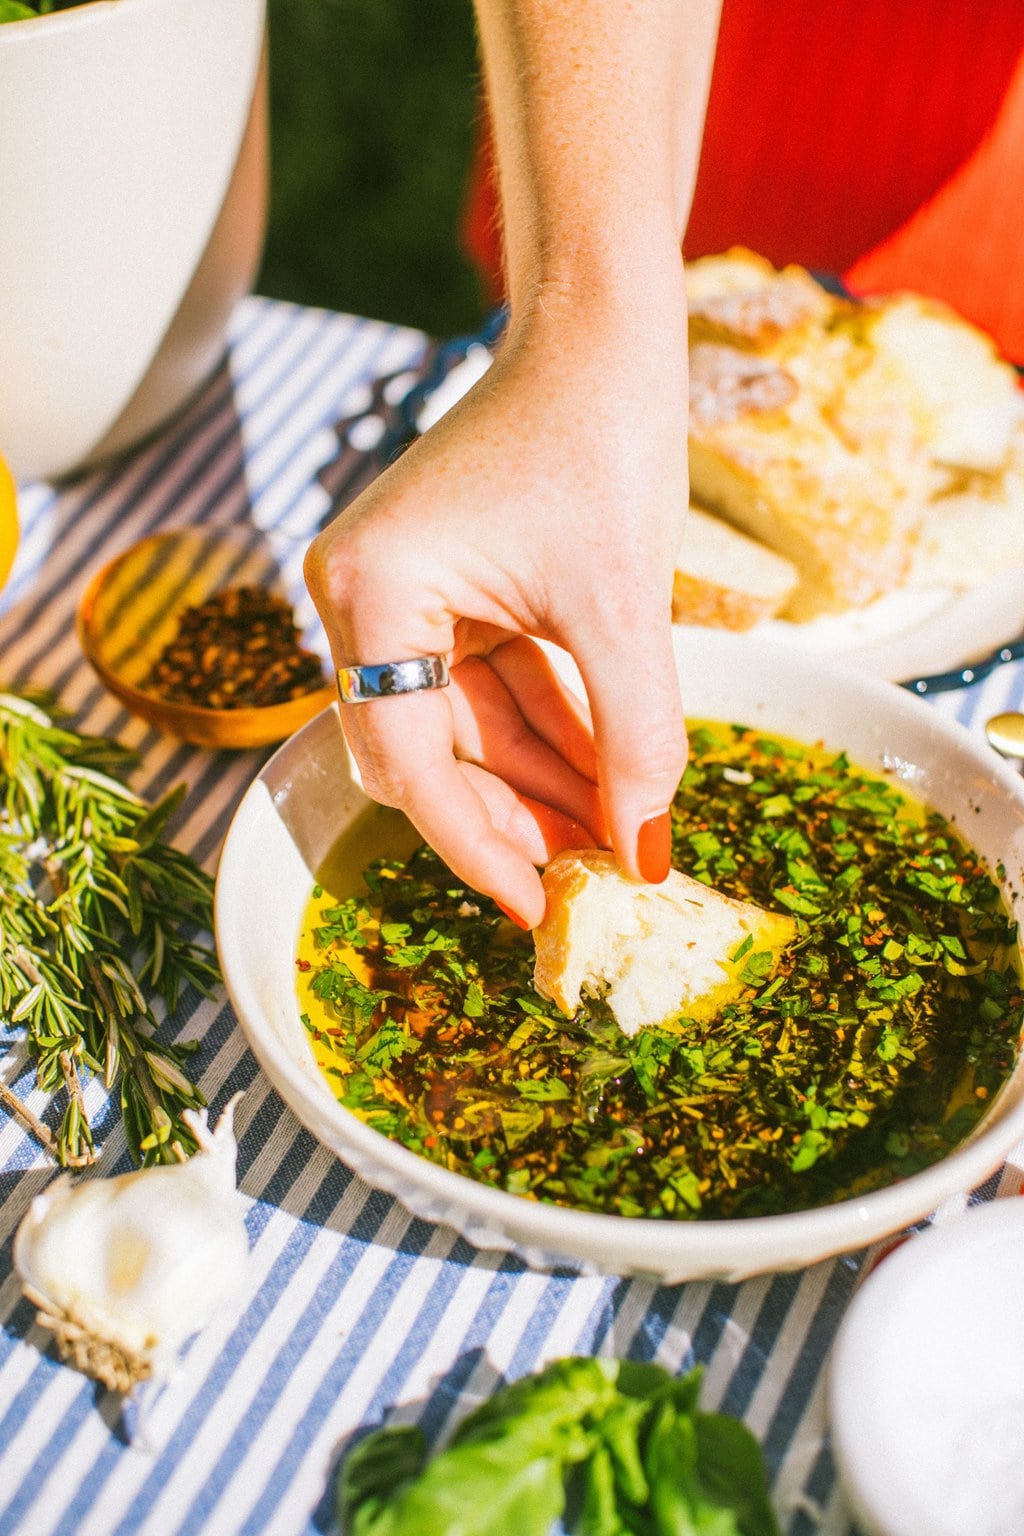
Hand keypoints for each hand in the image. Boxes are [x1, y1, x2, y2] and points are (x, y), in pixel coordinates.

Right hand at [304, 299, 689, 927]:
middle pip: (426, 754)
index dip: (474, 844)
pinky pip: (488, 687)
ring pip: (464, 729)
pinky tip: (605, 776)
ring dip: (540, 779)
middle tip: (592, 874)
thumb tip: (644, 853)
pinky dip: (546, 730)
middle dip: (513, 814)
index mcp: (372, 589)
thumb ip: (636, 734)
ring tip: (617, 834)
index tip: (539, 906)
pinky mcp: (445, 590)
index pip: (408, 759)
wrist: (600, 333)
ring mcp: (401, 594)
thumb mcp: (624, 604)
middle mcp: (363, 597)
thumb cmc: (601, 437)